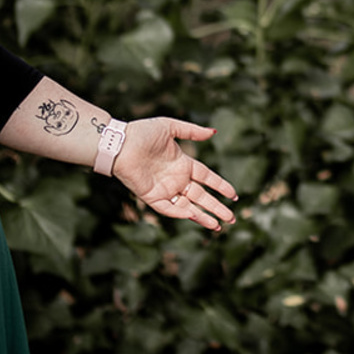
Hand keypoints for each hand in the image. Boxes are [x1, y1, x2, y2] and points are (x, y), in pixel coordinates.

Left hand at [116, 117, 237, 231]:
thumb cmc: (142, 133)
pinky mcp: (151, 197)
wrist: (119, 143)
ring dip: (202, 216)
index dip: (220, 186)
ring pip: (187, 207)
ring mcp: (164, 189)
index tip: (233, 195)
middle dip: (216, 207)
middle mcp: (176, 178)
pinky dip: (179, 213)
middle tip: (231, 218)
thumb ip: (192, 132)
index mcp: (182, 163)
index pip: (206, 177)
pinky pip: (167, 209)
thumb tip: (213, 132)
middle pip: (201, 196)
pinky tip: (192, 215)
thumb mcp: (170, 127)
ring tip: (217, 226)